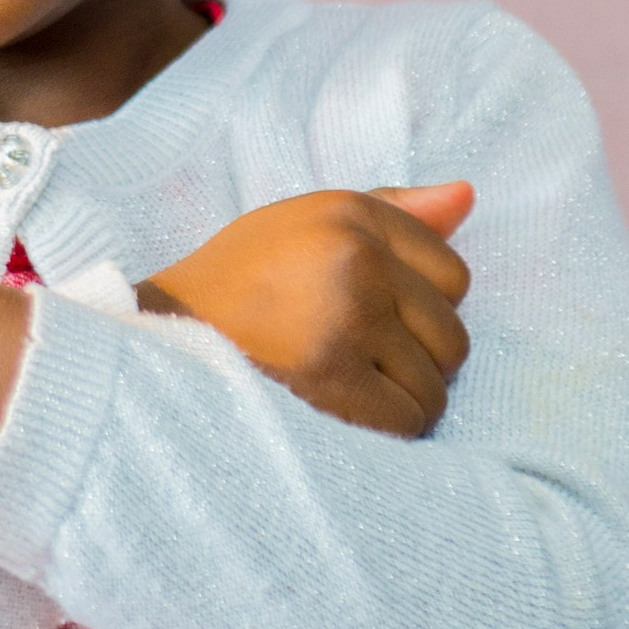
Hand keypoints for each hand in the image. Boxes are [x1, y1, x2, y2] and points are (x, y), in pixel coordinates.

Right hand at [140, 182, 473, 436]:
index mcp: (350, 214)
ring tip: (346, 389)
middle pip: (452, 335)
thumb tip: (470, 197)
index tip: (373, 319)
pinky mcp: (333, 375)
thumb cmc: (237, 283)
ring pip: (434, 385)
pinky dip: (383, 432)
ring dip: (400, 401)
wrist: (159, 337)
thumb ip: (390, 211)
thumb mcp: (305, 223)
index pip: (453, 273)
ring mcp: (346, 316)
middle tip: (357, 361)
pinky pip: (408, 420)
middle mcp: (355, 257)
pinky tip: (340, 415)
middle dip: (415, 361)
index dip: (419, 308)